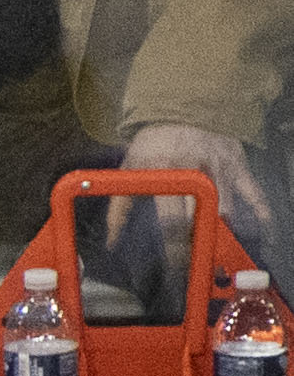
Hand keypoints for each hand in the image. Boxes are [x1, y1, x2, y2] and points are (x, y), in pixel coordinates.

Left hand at [124, 122, 276, 256]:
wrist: (182, 109)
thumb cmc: (152, 145)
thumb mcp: (129, 170)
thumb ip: (120, 208)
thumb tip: (112, 242)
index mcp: (166, 174)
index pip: (172, 220)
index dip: (176, 247)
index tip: (177, 266)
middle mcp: (197, 171)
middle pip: (202, 217)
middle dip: (201, 244)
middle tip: (199, 267)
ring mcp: (221, 167)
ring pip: (228, 207)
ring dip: (227, 233)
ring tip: (225, 256)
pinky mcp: (238, 164)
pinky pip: (253, 190)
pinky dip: (261, 210)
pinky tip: (264, 230)